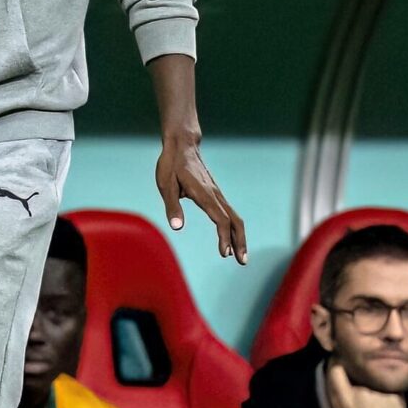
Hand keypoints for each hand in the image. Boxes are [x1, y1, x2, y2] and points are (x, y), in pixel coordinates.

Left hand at [154, 130, 246, 262]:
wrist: (182, 145)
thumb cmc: (171, 165)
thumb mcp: (165, 185)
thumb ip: (172, 206)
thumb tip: (177, 228)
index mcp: (204, 194)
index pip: (220, 219)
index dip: (224, 237)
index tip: (224, 254)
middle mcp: (215, 195)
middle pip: (234, 221)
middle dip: (240, 242)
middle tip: (242, 262)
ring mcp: (217, 194)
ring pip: (234, 217)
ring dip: (239, 237)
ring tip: (240, 256)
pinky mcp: (215, 194)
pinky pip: (229, 213)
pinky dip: (233, 228)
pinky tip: (231, 239)